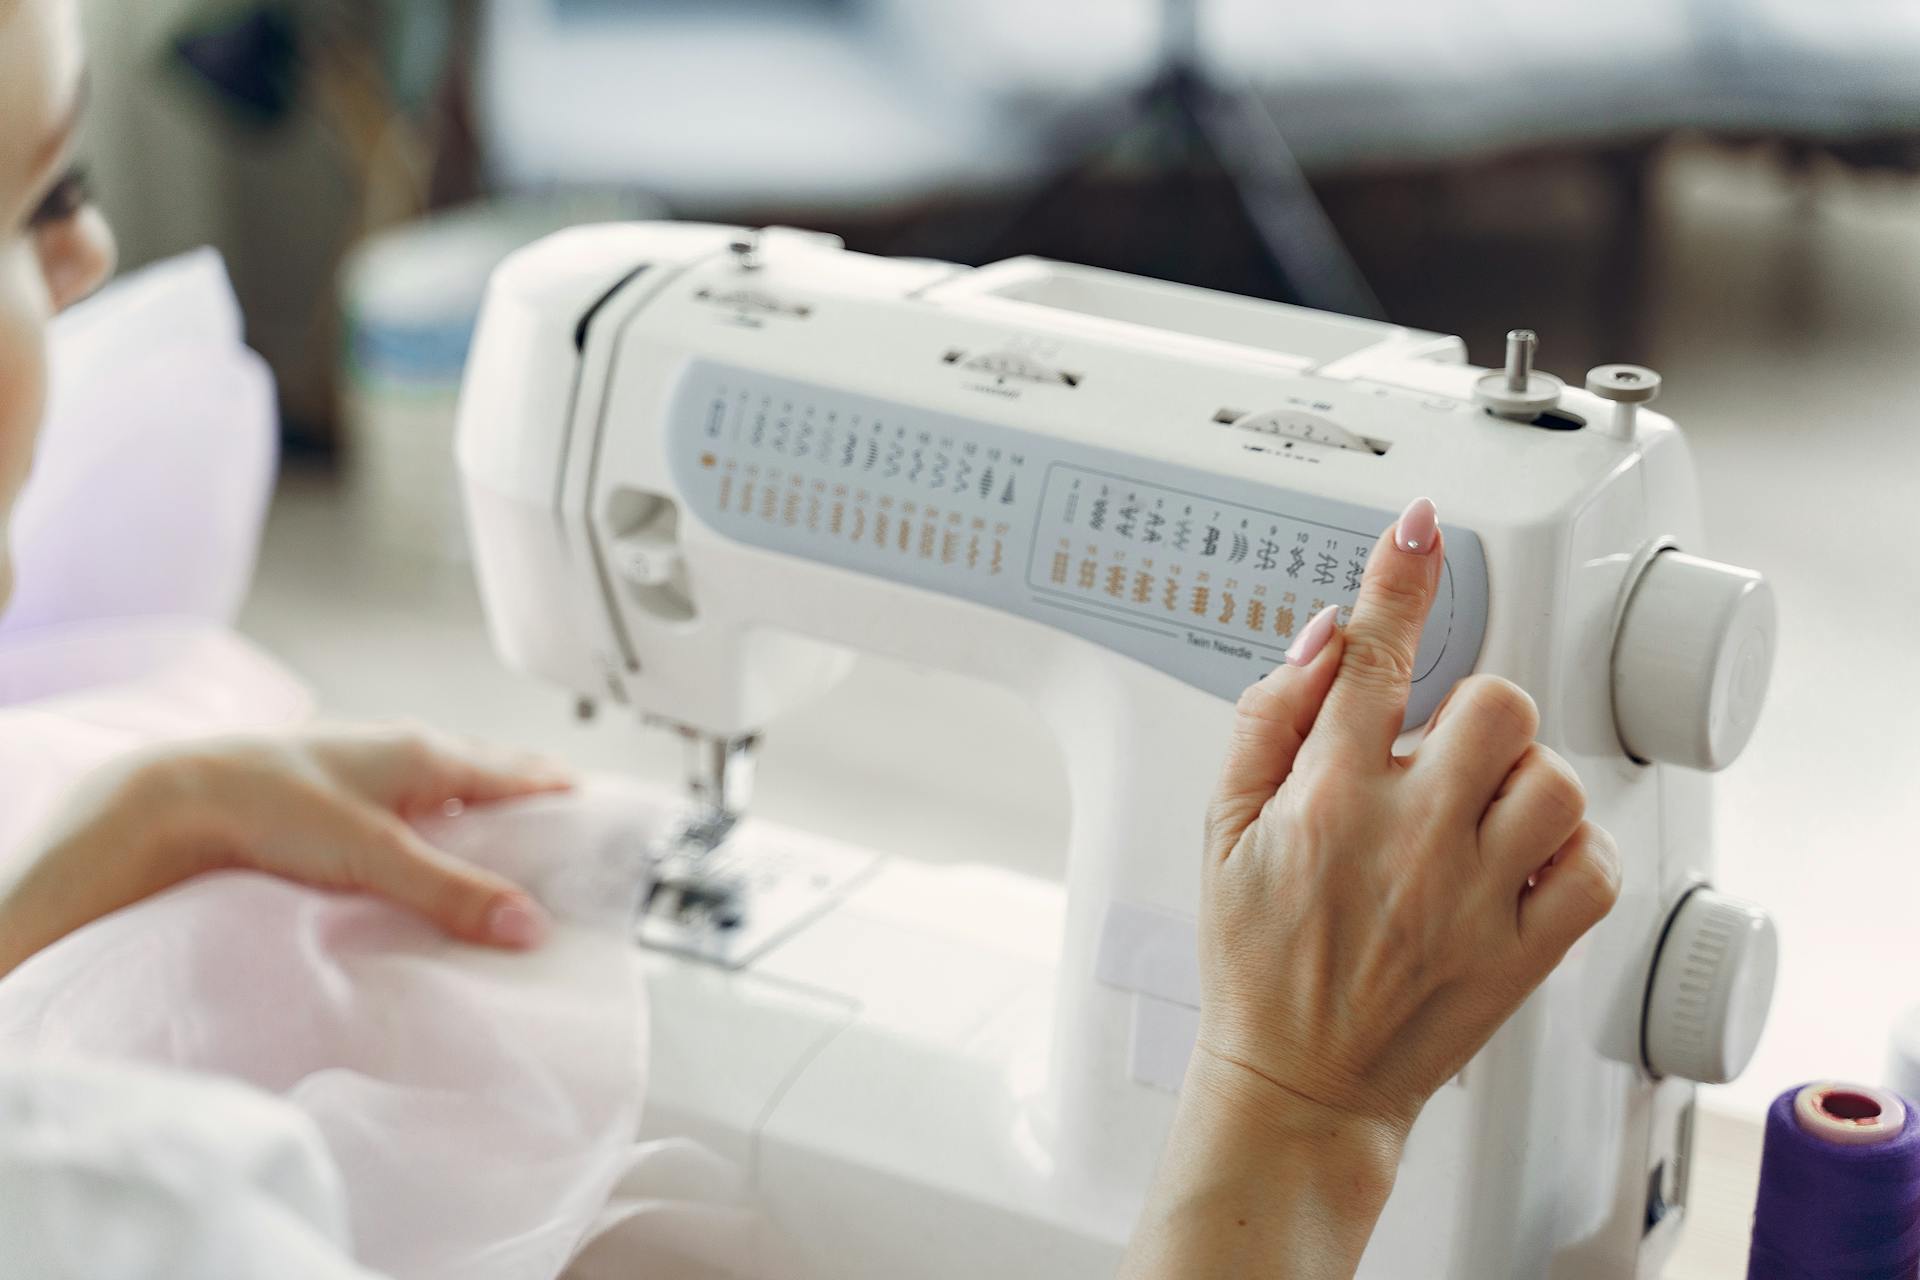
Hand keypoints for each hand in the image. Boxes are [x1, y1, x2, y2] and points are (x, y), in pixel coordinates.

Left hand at [0, 725, 575, 977]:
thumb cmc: (271, 806)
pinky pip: (403, 810)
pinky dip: (429, 833)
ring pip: (444, 792)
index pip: (524, 769)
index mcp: (428, 753)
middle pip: (489, 774)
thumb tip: (531, 926)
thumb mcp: (378, 856)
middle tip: (561, 848)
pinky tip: (419, 865)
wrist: (173, 802)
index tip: (601, 820)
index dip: (566, 793)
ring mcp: (364, 771)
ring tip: (499, 864)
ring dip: (476, 821)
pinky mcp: (331, 797)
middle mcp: (401, 752)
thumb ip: (454, 892)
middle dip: (528, 806)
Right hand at [1122, 497, 1620, 1278]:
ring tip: (1476, 820)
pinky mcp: (1526, 953)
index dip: (1399, 579)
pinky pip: (1593, 864)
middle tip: (1441, 758)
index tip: (1420, 529)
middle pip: (1496, 704)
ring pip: (1552, 780)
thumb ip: (1267, 722)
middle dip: (1472, 713)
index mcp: (1327, 800)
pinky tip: (1519, 866)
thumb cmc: (1258, 963)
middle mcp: (1409, 839)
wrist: (1299, 1082)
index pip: (1374, 659)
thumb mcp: (1220, 832)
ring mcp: (1475, 898)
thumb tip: (1325, 643)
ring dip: (1520, 784)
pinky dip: (1570, 853)